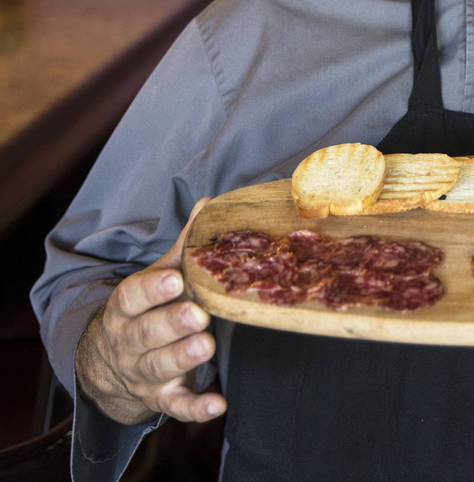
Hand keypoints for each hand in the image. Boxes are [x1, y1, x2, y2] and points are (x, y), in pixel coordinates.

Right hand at [74, 199, 226, 424]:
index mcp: (127, 307)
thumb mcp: (157, 277)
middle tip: (197, 314)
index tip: (174, 279)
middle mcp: (130, 341)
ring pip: (159, 366)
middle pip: (147, 333)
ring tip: (207, 346)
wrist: (113, 361)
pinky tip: (219, 403)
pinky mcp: (161, 397)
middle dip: (171, 323)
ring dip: (183, 357)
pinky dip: (196, 408)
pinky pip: (177, 406)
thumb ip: (183, 248)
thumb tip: (208, 205)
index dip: (152, 289)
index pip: (133, 297)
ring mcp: (144, 372)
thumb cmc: (148, 308)